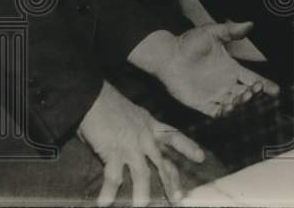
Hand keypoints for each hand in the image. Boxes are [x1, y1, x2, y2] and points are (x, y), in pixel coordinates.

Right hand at [78, 81, 203, 206]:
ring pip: (142, 174)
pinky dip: (108, 192)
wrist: (92, 96)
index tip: (201, 157)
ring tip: (142, 206)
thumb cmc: (107, 104)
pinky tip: (104, 203)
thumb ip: (134, 131)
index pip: (174, 136)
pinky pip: (114, 176)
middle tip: (177, 198)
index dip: (188, 147)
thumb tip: (130, 148)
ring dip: (143, 192)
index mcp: (149, 124)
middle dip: (171, 181)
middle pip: (162, 162)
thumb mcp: (129, 115)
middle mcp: (145, 136)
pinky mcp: (114, 151)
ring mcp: (131, 145)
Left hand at [131, 24, 277, 118]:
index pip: (252, 78)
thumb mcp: (212, 33)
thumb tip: (250, 24)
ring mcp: (214, 95)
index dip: (265, 85)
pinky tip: (229, 109)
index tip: (276, 90)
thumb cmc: (189, 42)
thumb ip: (231, 31)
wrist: (167, 54)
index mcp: (231, 69)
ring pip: (234, 104)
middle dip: (254, 94)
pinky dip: (224, 113)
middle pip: (246, 94)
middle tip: (256, 90)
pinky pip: (216, 113)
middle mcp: (225, 84)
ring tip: (244, 97)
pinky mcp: (201, 104)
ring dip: (241, 104)